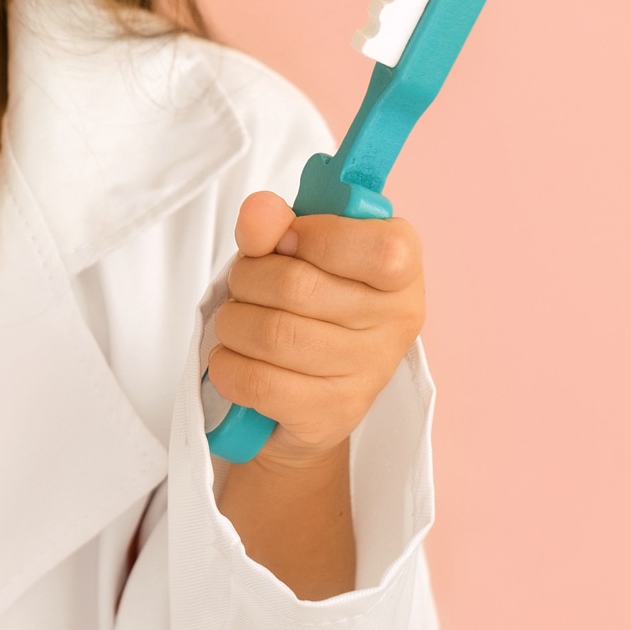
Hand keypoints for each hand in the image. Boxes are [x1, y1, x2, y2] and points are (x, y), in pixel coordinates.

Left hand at [207, 190, 425, 471]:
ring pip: (271, 334)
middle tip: (245, 285)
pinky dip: (228, 365)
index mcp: (402, 267)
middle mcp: (396, 322)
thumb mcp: (295, 246)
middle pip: (297, 287)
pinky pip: (257, 382)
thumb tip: (258, 213)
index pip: (378, 250)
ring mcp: (367, 374)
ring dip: (233, 322)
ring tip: (239, 321)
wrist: (310, 389)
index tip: (284, 241)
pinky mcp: (330, 416)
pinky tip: (236, 358)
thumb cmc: (308, 300)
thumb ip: (276, 221)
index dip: (313, 236)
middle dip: (248, 279)